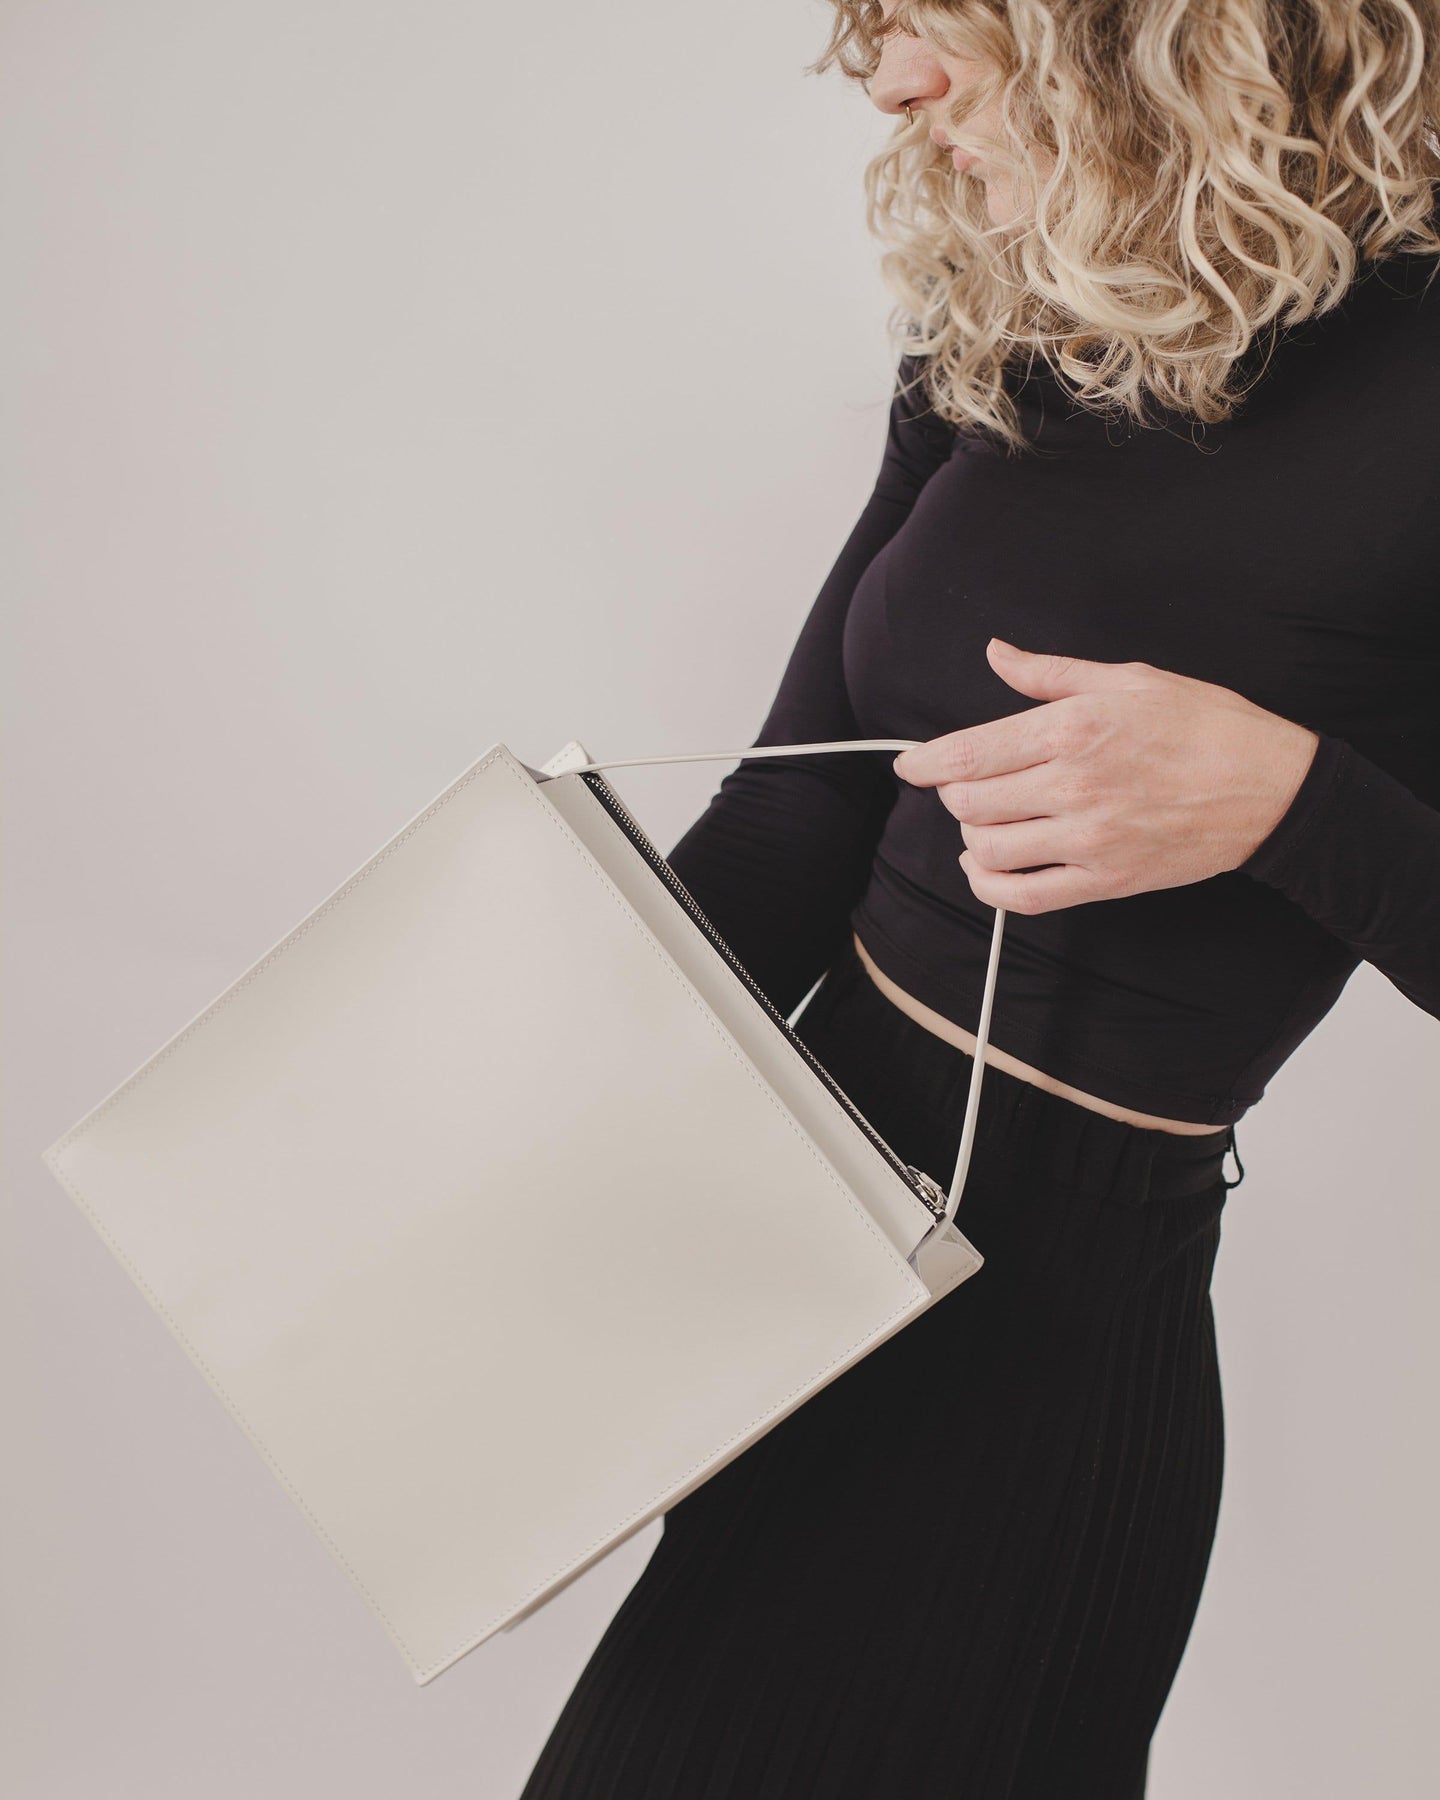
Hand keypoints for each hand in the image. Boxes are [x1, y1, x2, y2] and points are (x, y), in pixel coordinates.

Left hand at [890, 638, 1319, 913]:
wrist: (1271, 789)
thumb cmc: (1207, 726)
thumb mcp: (1129, 678)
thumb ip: (1051, 673)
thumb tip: (998, 653)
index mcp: (1073, 728)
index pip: (970, 752)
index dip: (927, 762)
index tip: (910, 765)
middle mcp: (1073, 784)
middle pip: (969, 802)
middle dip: (955, 794)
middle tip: (969, 785)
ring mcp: (1088, 838)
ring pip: (988, 849)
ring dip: (972, 836)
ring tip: (985, 821)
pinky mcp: (1104, 879)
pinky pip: (1024, 897)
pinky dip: (990, 886)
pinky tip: (986, 869)